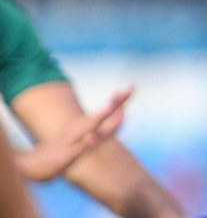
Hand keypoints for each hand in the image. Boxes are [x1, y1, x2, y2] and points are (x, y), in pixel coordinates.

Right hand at [14, 87, 130, 181]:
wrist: (31, 164)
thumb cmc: (58, 151)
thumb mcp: (78, 141)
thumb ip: (93, 136)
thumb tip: (104, 130)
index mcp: (84, 126)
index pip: (106, 111)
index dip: (119, 100)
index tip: (131, 86)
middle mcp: (80, 129)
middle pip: (102, 114)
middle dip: (117, 102)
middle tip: (130, 88)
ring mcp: (73, 141)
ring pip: (89, 127)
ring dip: (100, 116)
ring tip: (111, 105)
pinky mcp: (65, 155)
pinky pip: (77, 149)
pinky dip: (85, 143)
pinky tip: (92, 137)